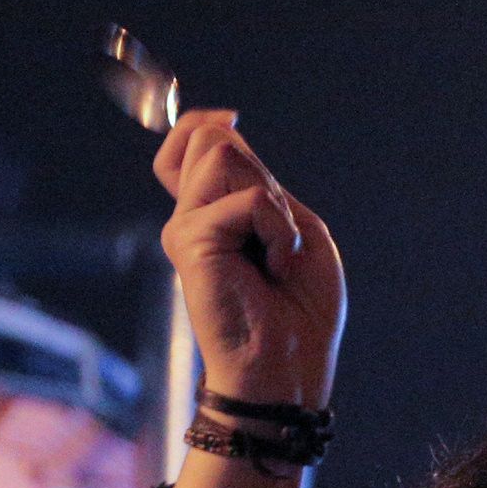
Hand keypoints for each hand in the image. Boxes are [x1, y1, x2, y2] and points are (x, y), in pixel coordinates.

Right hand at [154, 111, 343, 409]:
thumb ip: (258, 180)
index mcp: (215, 212)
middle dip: (260, 175)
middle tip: (277, 233)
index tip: (232, 120)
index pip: (193, 141)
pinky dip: (280, 230)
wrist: (288, 367)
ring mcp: (185, 227)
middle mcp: (191, 216)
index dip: (208, 122)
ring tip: (277, 251)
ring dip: (273, 203)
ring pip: (222, 155)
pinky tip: (275, 268)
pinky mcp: (188, 241)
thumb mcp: (294, 226)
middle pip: (211, 139)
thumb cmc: (301, 309)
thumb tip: (221, 125)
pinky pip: (250, 199)